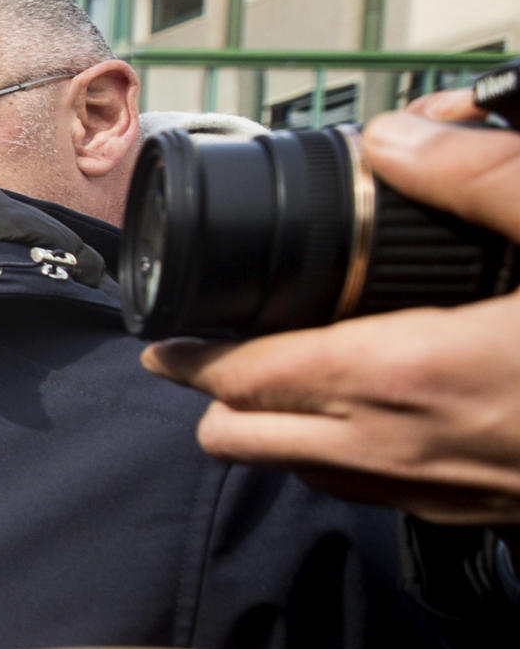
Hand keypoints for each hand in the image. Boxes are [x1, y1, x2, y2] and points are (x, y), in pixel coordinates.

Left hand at [145, 110, 519, 523]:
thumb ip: (483, 179)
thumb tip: (401, 136)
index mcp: (408, 377)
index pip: (248, 378)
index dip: (193, 356)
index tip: (165, 335)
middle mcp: (403, 447)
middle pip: (245, 440)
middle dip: (215, 398)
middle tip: (208, 352)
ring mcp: (438, 490)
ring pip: (302, 474)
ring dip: (275, 431)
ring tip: (274, 378)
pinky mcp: (478, 512)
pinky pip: (371, 494)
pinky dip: (341, 458)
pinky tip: (368, 415)